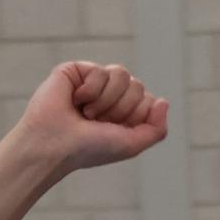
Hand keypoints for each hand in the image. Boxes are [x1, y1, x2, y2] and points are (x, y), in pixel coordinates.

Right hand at [15, 61, 168, 173]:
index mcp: (124, 112)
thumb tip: (164, 101)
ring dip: (106, 100)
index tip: (114, 130)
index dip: (135, 116)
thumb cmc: (90, 148)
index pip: (149, 100)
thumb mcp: (132, 145)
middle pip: (137, 86)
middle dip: (120, 108)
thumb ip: (157, 129)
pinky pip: (100, 70)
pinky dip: (90, 91)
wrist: (55, 145)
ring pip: (122, 74)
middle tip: (97, 122)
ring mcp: (93, 82)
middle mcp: (111, 95)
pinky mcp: (76, 70)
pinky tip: (75, 100)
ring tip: (87, 113)